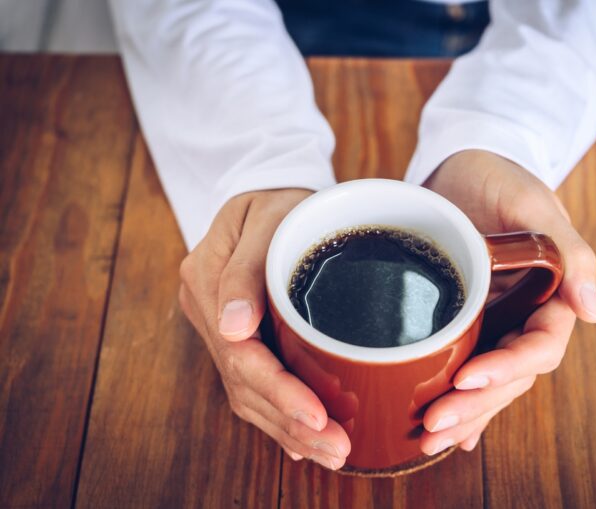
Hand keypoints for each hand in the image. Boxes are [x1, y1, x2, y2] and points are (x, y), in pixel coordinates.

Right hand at [178, 189, 350, 469]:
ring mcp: (221, 324)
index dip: (279, 392)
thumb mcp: (268, 217)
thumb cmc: (279, 197)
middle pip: (245, 383)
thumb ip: (246, 270)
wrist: (271, 186)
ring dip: (288, 428)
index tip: (318, 417)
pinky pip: (254, 381)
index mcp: (207, 279)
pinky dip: (279, 414)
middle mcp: (209, 311)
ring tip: (330, 451)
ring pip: (248, 392)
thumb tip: (234, 328)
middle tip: (337, 449)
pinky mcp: (240, 333)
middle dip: (291, 423)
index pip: (240, 354)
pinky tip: (303, 439)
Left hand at [419, 150, 595, 453]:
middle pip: (511, 375)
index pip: (539, 346)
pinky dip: (461, 401)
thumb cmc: (501, 177)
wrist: (463, 168)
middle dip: (477, 404)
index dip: (507, 367)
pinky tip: (448, 433)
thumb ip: (568, 252)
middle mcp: (525, 316)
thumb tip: (594, 313)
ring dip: (464, 414)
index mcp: (552, 295)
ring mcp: (496, 323)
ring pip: (488, 381)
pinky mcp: (466, 322)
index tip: (467, 379)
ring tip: (428, 440)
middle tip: (435, 424)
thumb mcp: (533, 203)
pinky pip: (467, 367)